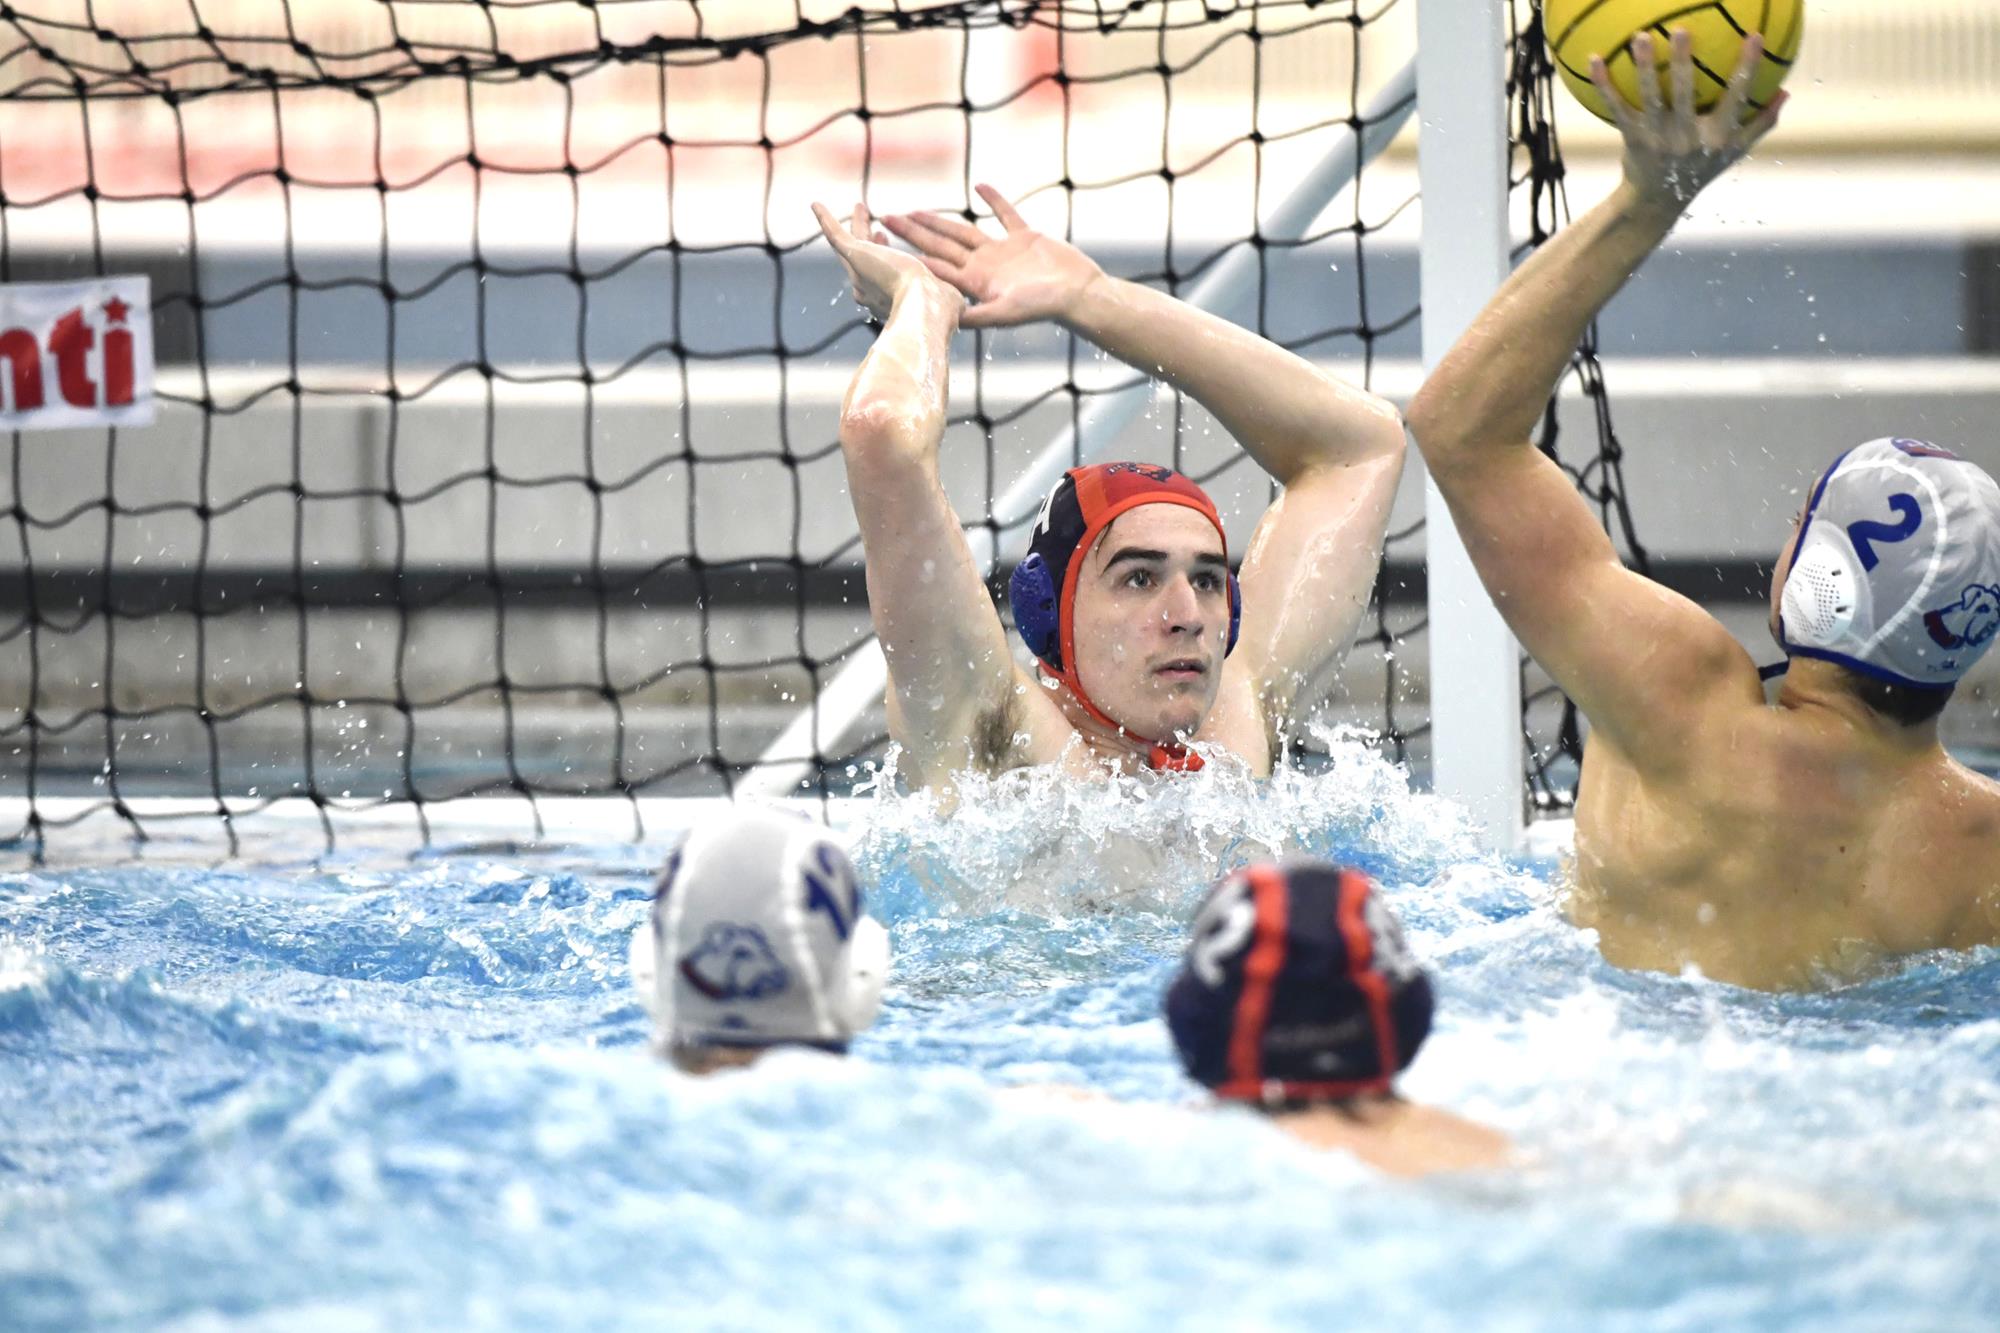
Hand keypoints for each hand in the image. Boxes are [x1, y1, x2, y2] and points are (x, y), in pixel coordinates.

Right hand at [813, 201, 951, 321]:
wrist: (923, 308)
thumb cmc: (940, 311)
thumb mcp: (949, 301)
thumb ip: (950, 300)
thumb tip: (960, 305)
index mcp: (890, 301)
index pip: (884, 274)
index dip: (885, 255)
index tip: (886, 240)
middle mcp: (869, 289)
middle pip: (865, 260)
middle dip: (870, 241)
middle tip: (874, 226)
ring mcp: (859, 271)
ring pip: (851, 244)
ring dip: (856, 225)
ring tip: (859, 207)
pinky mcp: (853, 254)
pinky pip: (834, 235)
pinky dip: (825, 220)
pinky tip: (816, 204)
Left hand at [879, 183, 1103, 328]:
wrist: (1078, 294)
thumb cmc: (1043, 306)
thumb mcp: (1006, 312)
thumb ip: (977, 314)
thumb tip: (948, 318)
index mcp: (976, 282)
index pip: (937, 264)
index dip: (912, 252)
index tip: (888, 241)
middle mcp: (984, 266)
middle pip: (942, 245)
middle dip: (915, 232)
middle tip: (889, 217)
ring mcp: (1003, 251)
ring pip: (965, 230)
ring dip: (941, 220)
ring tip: (917, 209)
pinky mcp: (1024, 237)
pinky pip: (1006, 214)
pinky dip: (994, 200)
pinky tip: (979, 186)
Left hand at [1589, 28, 1785, 214]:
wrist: (1656, 202)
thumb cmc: (1699, 170)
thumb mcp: (1733, 152)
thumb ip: (1760, 123)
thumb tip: (1786, 92)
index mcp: (1717, 136)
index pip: (1737, 97)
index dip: (1747, 68)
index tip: (1754, 36)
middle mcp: (1687, 137)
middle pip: (1686, 93)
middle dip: (1684, 62)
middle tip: (1682, 29)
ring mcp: (1659, 138)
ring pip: (1651, 97)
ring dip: (1645, 67)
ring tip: (1641, 37)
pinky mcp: (1633, 139)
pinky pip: (1617, 108)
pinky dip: (1605, 85)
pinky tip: (1594, 60)